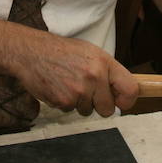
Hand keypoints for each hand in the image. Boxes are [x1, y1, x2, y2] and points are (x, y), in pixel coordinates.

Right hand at [13, 33, 138, 116]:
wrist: (31, 52)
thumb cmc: (61, 51)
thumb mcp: (90, 52)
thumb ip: (107, 70)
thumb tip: (121, 91)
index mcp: (104, 62)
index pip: (130, 89)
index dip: (127, 100)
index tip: (121, 102)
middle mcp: (94, 76)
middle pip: (108, 109)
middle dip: (99, 105)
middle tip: (87, 92)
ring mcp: (79, 90)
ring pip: (88, 111)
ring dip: (79, 103)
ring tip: (69, 84)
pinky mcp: (64, 101)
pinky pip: (71, 111)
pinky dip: (65, 103)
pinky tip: (58, 87)